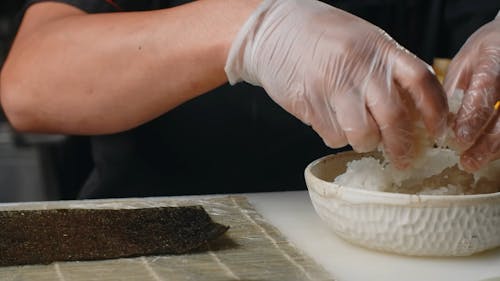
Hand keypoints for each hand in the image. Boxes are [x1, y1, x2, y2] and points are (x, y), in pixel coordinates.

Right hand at [225, 0, 446, 167]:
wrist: (274, 30)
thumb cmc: (322, 36)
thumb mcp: (364, 41)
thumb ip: (387, 70)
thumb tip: (411, 111)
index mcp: (379, 47)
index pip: (421, 81)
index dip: (435, 111)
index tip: (437, 131)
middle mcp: (359, 66)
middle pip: (394, 117)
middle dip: (402, 147)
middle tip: (403, 160)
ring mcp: (332, 84)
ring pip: (362, 134)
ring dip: (365, 143)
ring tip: (359, 136)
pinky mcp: (308, 102)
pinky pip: (332, 135)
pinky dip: (336, 137)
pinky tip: (329, 121)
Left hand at [444, 14, 499, 171]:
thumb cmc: (487, 51)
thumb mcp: (466, 62)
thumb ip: (454, 89)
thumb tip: (435, 120)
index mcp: (494, 57)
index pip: (485, 88)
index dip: (473, 115)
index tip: (460, 138)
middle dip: (487, 141)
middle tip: (467, 160)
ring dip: (494, 147)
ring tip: (473, 162)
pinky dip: (499, 144)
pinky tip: (487, 154)